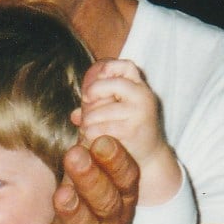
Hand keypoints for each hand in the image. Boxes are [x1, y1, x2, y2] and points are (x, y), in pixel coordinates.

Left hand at [24, 135, 139, 223]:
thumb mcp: (97, 190)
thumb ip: (92, 163)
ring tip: (61, 195)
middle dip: (92, 179)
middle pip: (106, 203)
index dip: (116, 161)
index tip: (101, 139)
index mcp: (120, 202)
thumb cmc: (92, 218)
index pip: (125, 180)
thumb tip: (84, 118)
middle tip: (75, 154)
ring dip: (74, 214)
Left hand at [75, 60, 179, 205]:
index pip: (125, 65)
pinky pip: (99, 129)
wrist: (150, 158)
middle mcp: (142, 96)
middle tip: (87, 112)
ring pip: (97, 112)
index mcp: (139, 87)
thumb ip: (99, 105)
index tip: (95, 88)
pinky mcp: (132, 130)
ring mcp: (139, 112)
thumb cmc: (129, 131)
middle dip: (90, 99)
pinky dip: (91, 135)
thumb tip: (74, 115)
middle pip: (107, 85)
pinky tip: (92, 140)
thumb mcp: (117, 111)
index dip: (107, 70)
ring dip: (87, 123)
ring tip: (88, 130)